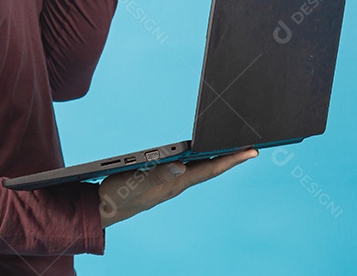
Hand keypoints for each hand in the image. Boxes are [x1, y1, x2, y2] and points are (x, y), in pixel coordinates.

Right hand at [97, 149, 257, 228]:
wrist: (106, 209)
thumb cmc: (120, 195)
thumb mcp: (137, 181)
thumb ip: (158, 173)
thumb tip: (182, 165)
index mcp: (176, 182)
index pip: (210, 168)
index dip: (232, 159)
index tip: (251, 151)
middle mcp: (178, 183)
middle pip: (211, 168)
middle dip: (231, 157)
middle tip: (251, 147)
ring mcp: (171, 183)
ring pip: (201, 168)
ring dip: (218, 159)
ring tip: (234, 149)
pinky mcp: (163, 180)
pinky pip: (189, 169)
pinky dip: (200, 160)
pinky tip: (201, 155)